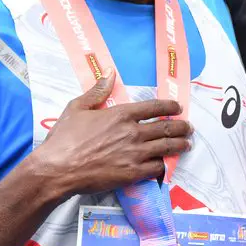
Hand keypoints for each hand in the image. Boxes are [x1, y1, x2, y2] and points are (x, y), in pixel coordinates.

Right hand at [31, 69, 191, 195]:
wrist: (57, 170)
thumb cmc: (64, 139)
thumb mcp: (77, 107)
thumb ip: (97, 91)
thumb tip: (109, 72)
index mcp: (121, 114)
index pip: (154, 107)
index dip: (170, 106)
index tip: (178, 108)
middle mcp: (132, 132)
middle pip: (166, 127)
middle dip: (181, 127)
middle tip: (188, 128)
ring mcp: (135, 154)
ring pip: (167, 147)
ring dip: (180, 145)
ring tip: (186, 145)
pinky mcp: (132, 173)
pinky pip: (156, 168)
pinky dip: (163, 166)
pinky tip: (166, 165)